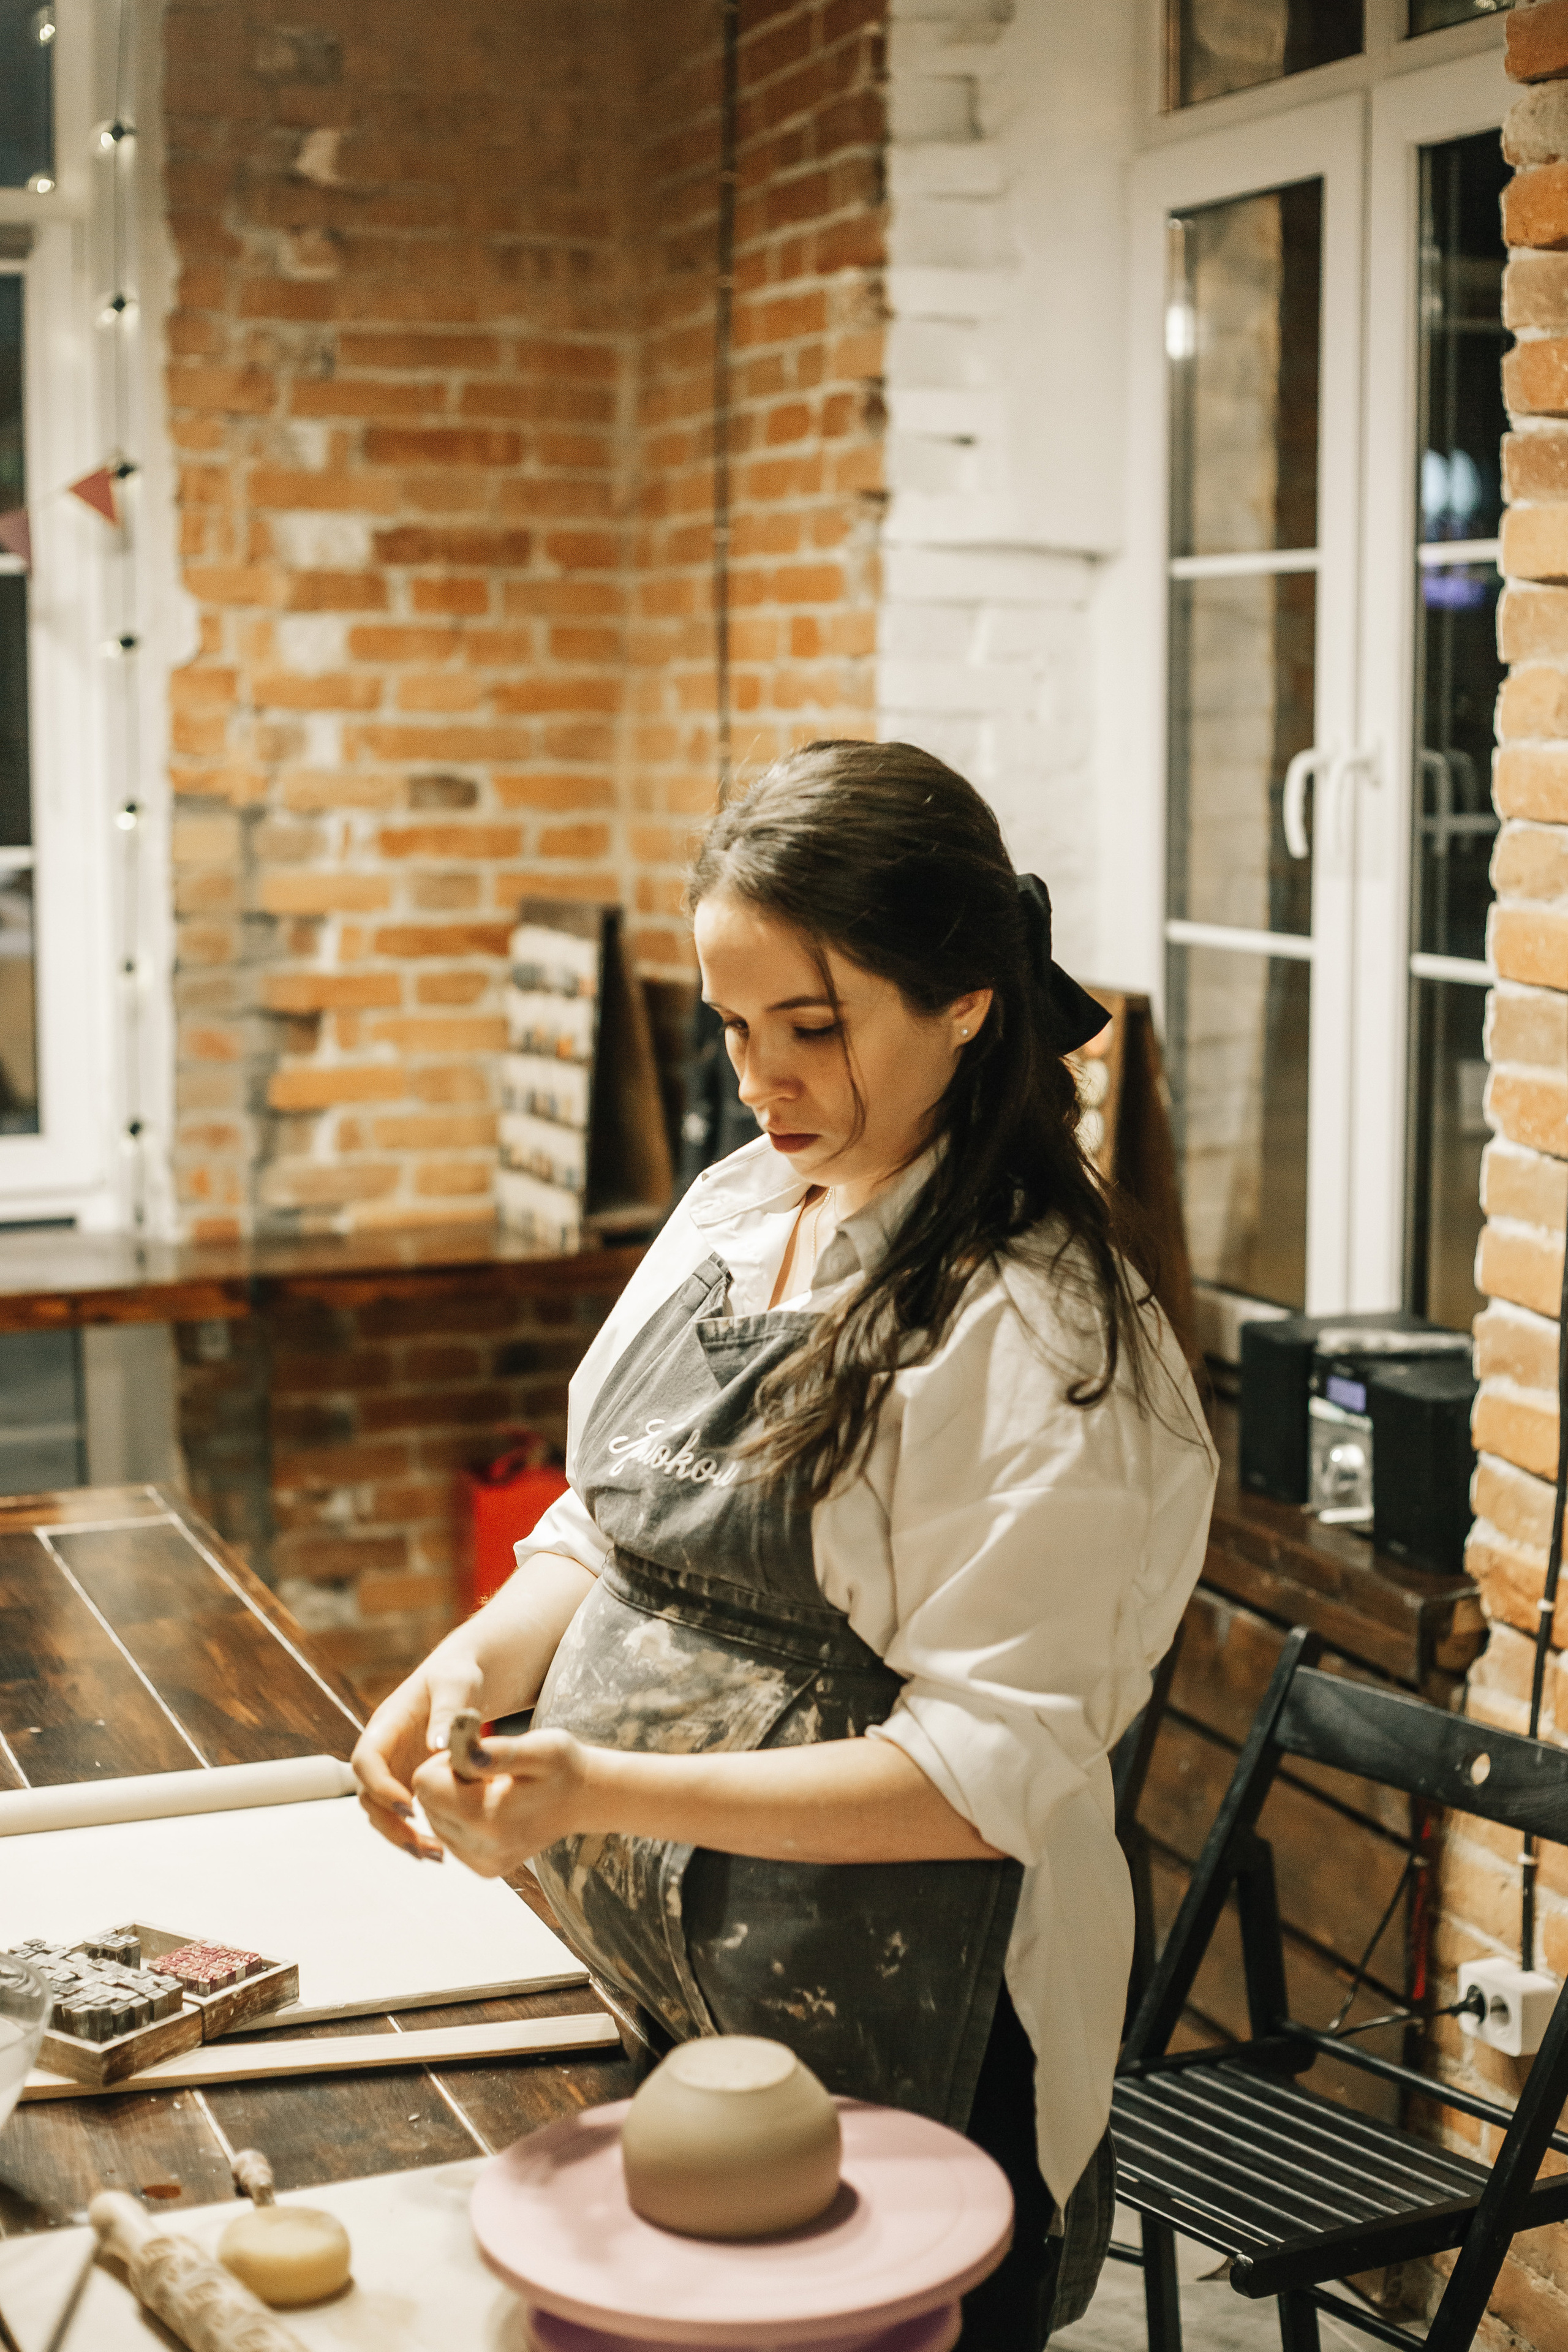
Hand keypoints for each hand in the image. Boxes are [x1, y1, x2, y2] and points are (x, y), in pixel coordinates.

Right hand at [351, 1651, 483, 1860]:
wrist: (461, 1680)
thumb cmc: (458, 1675)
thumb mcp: (457, 1682)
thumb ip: (448, 1710)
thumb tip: (436, 1746)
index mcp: (386, 1725)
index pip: (365, 1760)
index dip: (380, 1786)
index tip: (411, 1806)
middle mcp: (383, 1750)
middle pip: (367, 1794)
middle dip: (389, 1823)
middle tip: (421, 1846)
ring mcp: (393, 1768)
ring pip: (382, 1810)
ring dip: (401, 1835)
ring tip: (436, 1855)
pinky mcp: (408, 1781)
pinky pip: (403, 1813)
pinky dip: (417, 1832)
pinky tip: (444, 1850)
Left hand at [411, 1729, 588, 1877]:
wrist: (586, 1800)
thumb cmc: (563, 1767)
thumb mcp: (540, 1749)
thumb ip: (500, 1753)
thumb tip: (465, 1755)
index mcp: (490, 1819)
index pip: (424, 1784)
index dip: (446, 1762)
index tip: (478, 1757)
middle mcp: (482, 1850)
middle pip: (426, 1803)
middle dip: (448, 1781)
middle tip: (488, 1774)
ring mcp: (483, 1863)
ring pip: (434, 1820)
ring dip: (454, 1799)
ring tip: (493, 1791)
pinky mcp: (484, 1868)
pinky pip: (449, 1835)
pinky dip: (462, 1817)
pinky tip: (494, 1808)